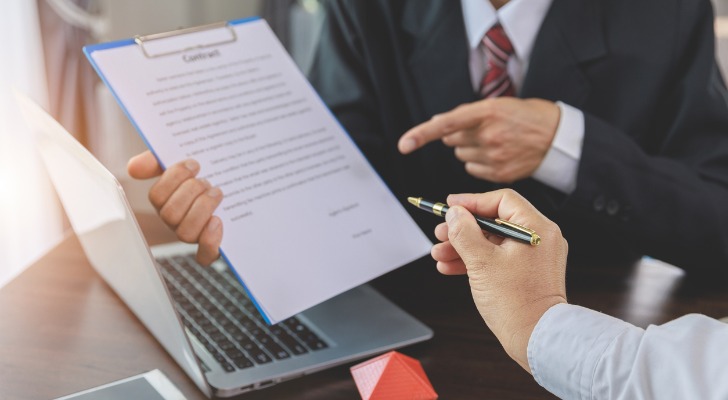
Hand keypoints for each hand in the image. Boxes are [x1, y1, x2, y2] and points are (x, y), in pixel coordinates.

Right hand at [127, 151, 222, 264]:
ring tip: (217, 193)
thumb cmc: (208, 174)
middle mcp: (177, 221)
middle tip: (207, 181)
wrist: (243, 182)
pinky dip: (209, 240)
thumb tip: (133, 167)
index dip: (174, 178)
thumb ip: (157, 160)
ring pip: (184, 233)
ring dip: (201, 209)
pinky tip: (218, 221)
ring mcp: (195, 235)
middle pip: (170, 215)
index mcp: (168, 201)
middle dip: (191, 193)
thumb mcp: (184, 162)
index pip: (157, 196)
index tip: (194, 164)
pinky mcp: (213, 249)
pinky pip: (204, 256)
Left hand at [398, 98, 559, 182]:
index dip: (421, 135)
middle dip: (458, 135)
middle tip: (479, 130)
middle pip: (451, 140)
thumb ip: (466, 114)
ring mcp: (495, 156)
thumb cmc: (525, 116)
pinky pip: (473, 169)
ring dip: (469, 149)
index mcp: (487, 112)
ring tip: (493, 142)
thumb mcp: (498, 105)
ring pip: (461, 155)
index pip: (446, 124)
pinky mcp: (500, 173)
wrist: (557, 137)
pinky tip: (496, 155)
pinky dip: (479, 163)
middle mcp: (489, 134)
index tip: (404, 145)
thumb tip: (437, 123)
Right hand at [430, 189, 567, 372]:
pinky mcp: (527, 273)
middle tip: (440, 233)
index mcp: (536, 228)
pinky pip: (498, 257)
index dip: (472, 201)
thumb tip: (455, 214)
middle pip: (494, 221)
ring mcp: (535, 256)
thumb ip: (464, 232)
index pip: (502, 200)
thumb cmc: (516, 303)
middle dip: (462, 228)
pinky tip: (451, 267)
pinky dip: (475, 260)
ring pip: (493, 241)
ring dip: (463, 246)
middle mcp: (540, 238)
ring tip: (439, 254)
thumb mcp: (481, 262)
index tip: (450, 206)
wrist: (535, 339)